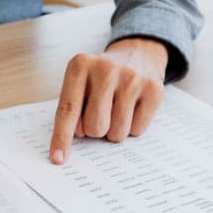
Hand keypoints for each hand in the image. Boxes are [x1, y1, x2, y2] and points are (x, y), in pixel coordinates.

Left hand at [49, 38, 167, 164]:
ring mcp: (132, 78)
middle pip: (94, 127)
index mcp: (80, 65)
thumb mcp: (80, 83)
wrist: (138, 53)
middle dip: (96, 129)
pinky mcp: (154, 89)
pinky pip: (137, 130)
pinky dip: (133, 126)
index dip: (62, 137)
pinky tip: (134, 106)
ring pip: (117, 133)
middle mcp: (105, 69)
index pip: (67, 110)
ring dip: (115, 129)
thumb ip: (73, 108)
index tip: (58, 158)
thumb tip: (79, 134)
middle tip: (102, 112)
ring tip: (117, 107)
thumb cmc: (102, 77)